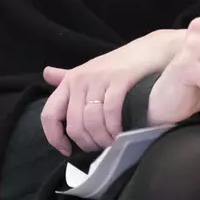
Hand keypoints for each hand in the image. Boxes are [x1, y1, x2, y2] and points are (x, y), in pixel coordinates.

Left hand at [41, 30, 182, 154]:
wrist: (153, 48)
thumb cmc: (121, 62)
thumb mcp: (90, 69)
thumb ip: (68, 76)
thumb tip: (46, 73)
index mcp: (70, 80)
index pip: (49, 114)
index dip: (54, 137)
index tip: (66, 150)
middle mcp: (80, 79)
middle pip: (74, 124)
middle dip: (86, 143)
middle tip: (99, 147)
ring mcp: (100, 79)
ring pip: (91, 120)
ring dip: (102, 138)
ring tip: (112, 142)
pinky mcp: (120, 79)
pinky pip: (110, 111)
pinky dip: (114, 128)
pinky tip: (120, 134)